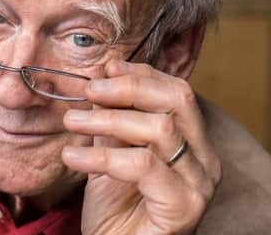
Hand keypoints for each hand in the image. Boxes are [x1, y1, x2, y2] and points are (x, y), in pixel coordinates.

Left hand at [62, 59, 221, 234]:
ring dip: (108, 119)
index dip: (140, 73)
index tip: (106, 69)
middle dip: (129, 87)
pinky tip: (73, 158)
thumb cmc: (115, 201)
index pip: (175, 90)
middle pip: (176, 100)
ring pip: (159, 128)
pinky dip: (102, 157)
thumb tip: (104, 73)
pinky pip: (143, 165)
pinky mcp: (184, 206)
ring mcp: (198, 182)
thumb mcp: (109, 147)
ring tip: (72, 121)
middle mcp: (203, 156)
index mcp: (190, 138)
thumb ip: (111, 113)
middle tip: (90, 90)